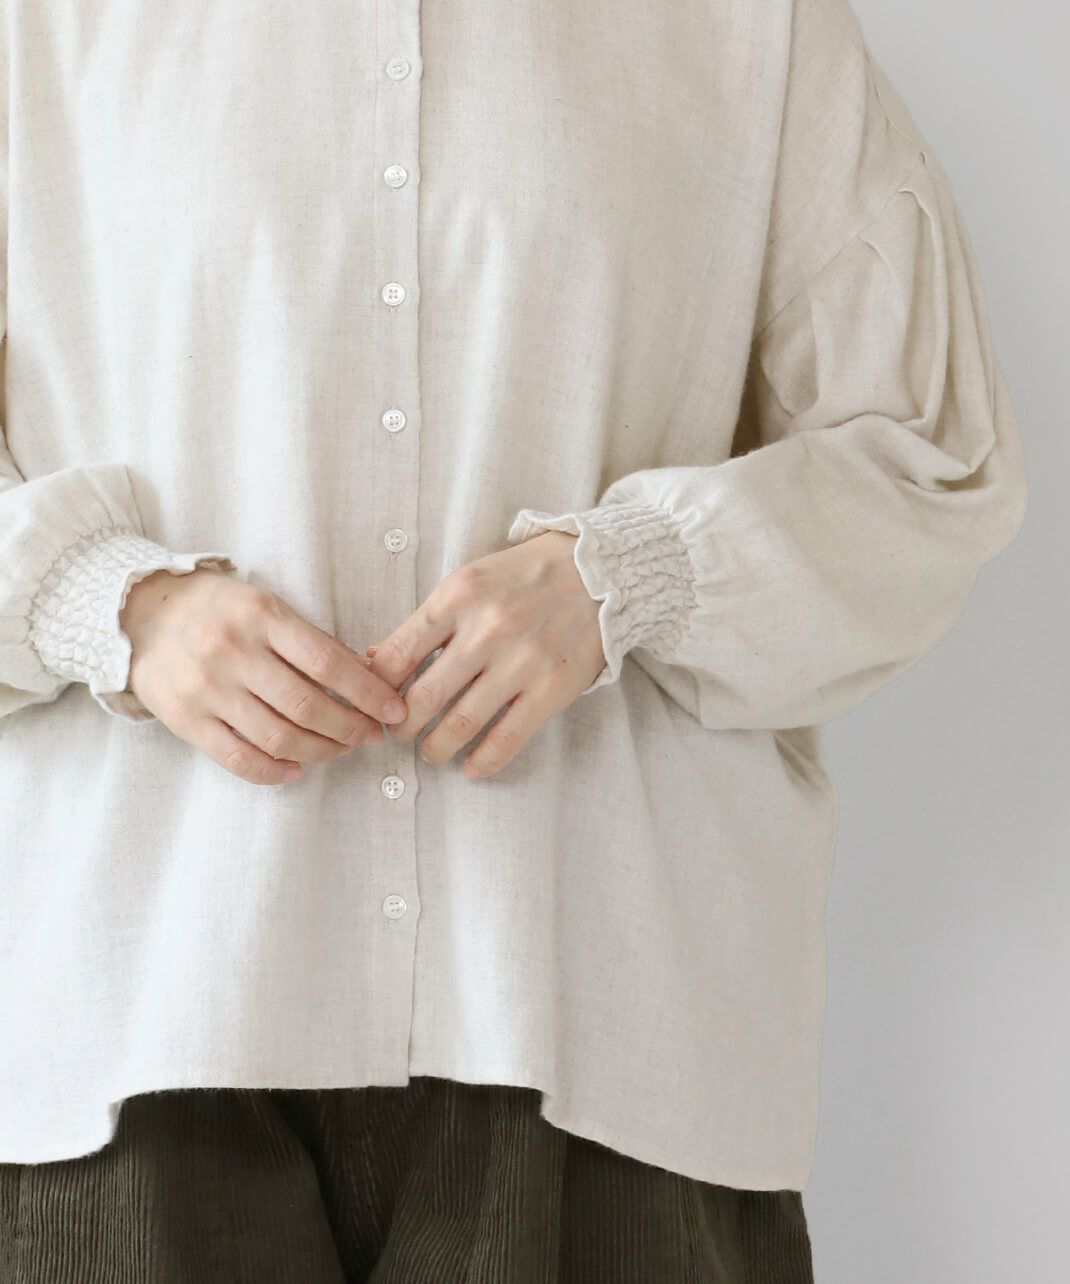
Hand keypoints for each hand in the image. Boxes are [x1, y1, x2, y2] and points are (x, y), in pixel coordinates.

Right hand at [120, 567, 409, 785]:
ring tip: (339, 750)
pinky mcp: (186, 720)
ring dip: (320, 751)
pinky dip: (273, 771)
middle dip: (350, 728)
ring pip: (277, 736)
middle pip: (307, 705)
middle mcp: (234, 652)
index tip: (393, 710)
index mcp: (261, 616)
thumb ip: (308, 640)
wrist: (138, 613)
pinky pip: (238, 758)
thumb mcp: (264, 605)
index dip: (368, 692)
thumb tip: (367, 674)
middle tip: (370, 735)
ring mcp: (207, 689)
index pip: (328, 662)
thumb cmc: (216, 609)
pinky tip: (296, 769)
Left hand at [363, 530, 605, 778]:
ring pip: (460, 723)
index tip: (375, 703)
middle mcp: (487, 630)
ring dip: (435, 748)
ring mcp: (521, 662)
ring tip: (430, 751)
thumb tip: (377, 658)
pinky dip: (482, 761)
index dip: (377, 688)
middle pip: (424, 697)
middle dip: (401, 726)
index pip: (398, 654)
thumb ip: (428, 620)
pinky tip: (469, 767)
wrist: (598, 573)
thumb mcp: (469, 581)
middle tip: (398, 734)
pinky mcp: (551, 689)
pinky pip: (507, 738)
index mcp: (458, 597)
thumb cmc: (524, 577)